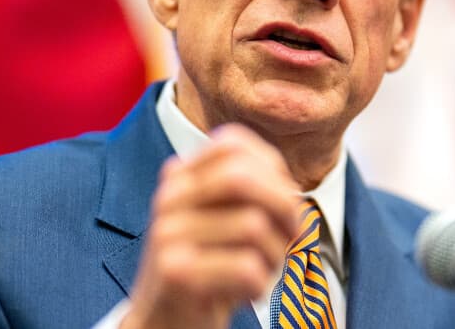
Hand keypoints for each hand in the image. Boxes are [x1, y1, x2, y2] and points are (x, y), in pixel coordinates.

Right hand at [121, 124, 299, 328]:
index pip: (232, 144)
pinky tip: (246, 295)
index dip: (272, 169)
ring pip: (253, 225)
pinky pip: (246, 267)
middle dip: (284, 206)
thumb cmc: (205, 271)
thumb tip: (288, 186)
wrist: (162, 325)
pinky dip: (259, 285)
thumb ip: (248, 193)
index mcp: (179, 178)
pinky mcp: (174, 273)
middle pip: (243, 177)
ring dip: (275, 256)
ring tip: (263, 272)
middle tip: (292, 236)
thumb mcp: (222, 222)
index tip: (284, 199)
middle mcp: (169, 199)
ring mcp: (168, 234)